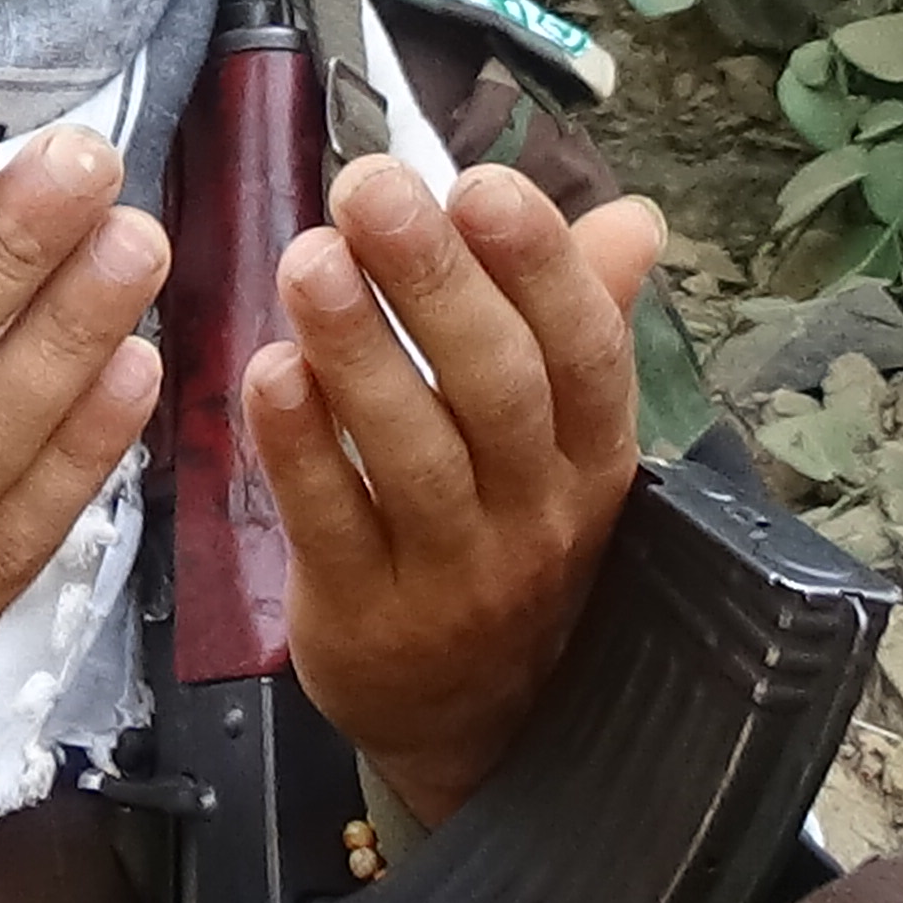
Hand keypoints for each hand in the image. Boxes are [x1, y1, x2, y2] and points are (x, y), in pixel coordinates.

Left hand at [247, 156, 661, 829]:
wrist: (475, 721)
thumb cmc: (510, 536)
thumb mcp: (564, 441)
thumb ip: (583, 318)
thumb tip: (636, 216)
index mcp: (592, 455)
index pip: (584, 352)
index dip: (539, 266)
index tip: (480, 181)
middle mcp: (537, 514)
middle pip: (499, 390)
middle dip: (434, 282)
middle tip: (368, 188)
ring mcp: (454, 574)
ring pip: (415, 456)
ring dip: (359, 350)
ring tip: (309, 257)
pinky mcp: (366, 617)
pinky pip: (333, 523)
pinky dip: (298, 447)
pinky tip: (266, 370)